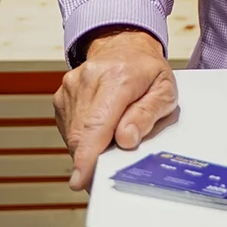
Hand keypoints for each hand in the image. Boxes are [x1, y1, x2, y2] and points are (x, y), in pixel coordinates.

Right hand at [53, 30, 178, 190]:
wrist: (124, 48)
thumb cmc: (147, 72)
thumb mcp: (164, 92)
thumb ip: (147, 116)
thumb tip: (126, 140)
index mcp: (118, 76)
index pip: (99, 122)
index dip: (88, 155)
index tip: (81, 179)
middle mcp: (89, 79)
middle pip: (83, 134)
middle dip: (92, 160)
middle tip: (106, 175)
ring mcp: (71, 87)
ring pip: (74, 135)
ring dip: (90, 149)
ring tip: (112, 141)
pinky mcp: (61, 97)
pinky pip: (69, 130)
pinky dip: (84, 139)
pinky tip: (100, 130)